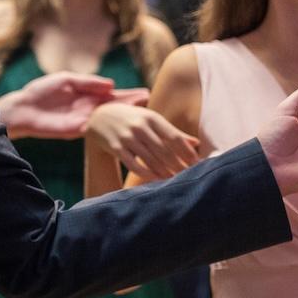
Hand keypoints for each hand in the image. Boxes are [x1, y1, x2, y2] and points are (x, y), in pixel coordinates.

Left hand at [0, 72, 142, 139]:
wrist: (23, 108)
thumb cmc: (41, 91)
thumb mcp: (66, 80)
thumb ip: (89, 82)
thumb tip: (111, 84)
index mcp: (87, 94)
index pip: (113, 95)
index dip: (129, 95)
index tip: (146, 93)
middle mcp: (90, 108)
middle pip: (117, 108)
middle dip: (134, 107)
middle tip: (152, 105)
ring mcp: (85, 120)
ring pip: (111, 121)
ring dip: (127, 120)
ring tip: (146, 118)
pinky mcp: (77, 131)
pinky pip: (99, 131)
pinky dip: (112, 131)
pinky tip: (126, 131)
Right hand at [85, 101, 199, 180]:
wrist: (100, 117)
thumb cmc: (133, 119)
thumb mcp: (151, 120)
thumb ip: (172, 132)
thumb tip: (196, 143)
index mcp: (152, 118)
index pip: (174, 136)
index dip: (186, 151)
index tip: (197, 163)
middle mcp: (139, 126)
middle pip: (164, 150)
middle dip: (178, 165)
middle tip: (188, 175)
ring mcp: (126, 137)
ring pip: (150, 159)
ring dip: (164, 171)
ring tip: (174, 180)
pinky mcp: (116, 147)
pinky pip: (133, 164)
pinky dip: (146, 173)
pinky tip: (155, 178)